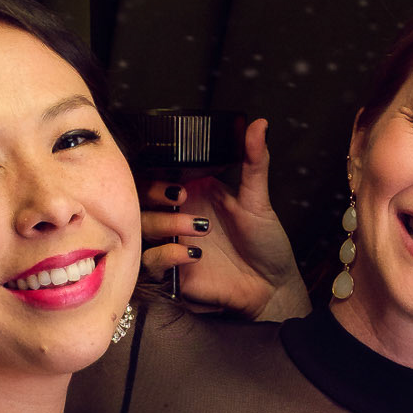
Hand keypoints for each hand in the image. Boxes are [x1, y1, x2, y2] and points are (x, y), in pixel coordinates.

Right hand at [139, 117, 309, 319]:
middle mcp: (177, 214)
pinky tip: (194, 255)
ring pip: (142, 226)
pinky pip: (151, 261)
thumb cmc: (266, 244)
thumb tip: (259, 124)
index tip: (179, 175)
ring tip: (200, 228)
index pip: (161, 172)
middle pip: (141, 196)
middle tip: (180, 196)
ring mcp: (171, 242)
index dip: (160, 169)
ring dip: (166, 224)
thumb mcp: (259, 200)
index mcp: (194, 192)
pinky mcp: (171, 271)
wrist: (270, 288)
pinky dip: (167, 255)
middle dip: (153, 192)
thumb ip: (255, 161)